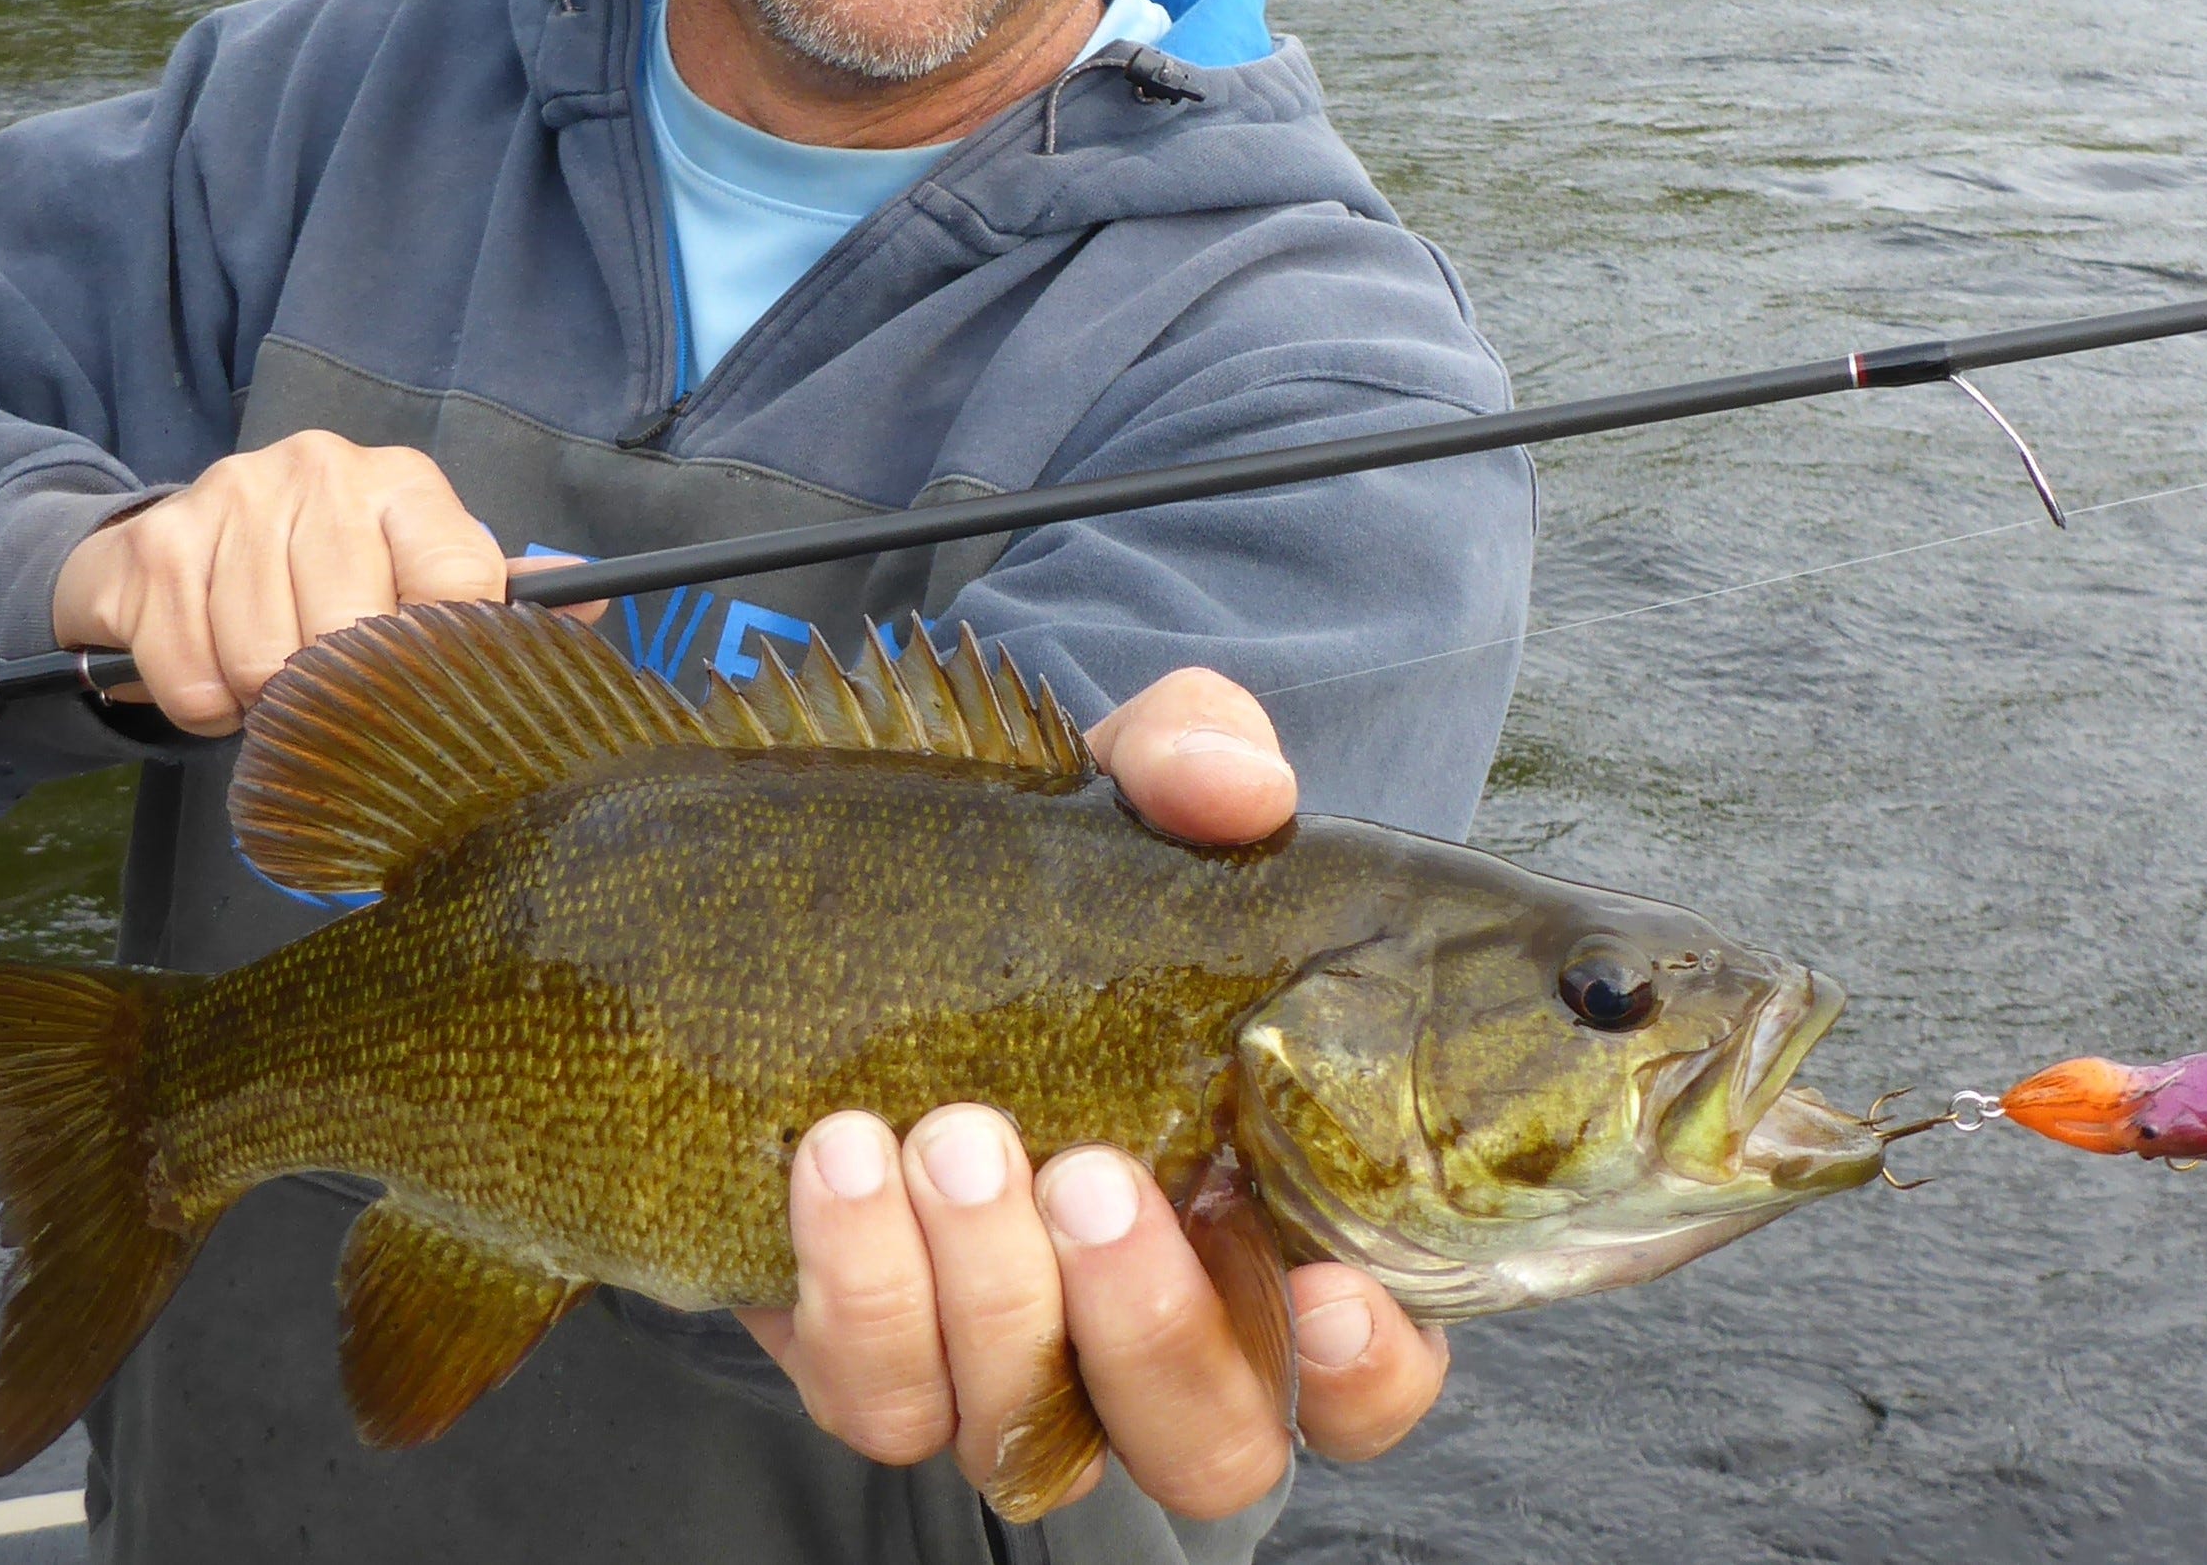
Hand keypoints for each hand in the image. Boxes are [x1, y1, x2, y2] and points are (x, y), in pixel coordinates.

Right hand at [52, 431, 552, 734]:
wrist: (166, 554)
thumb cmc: (316, 575)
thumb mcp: (412, 572)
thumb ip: (493, 592)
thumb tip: (595, 599)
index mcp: (402, 482)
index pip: (456, 582)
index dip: (438, 659)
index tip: (418, 685)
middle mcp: (321, 470)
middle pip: (353, 635)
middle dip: (339, 692)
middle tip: (326, 692)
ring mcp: (232, 497)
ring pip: (265, 664)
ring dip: (265, 704)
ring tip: (268, 679)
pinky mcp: (157, 545)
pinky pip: (193, 679)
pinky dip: (203, 705)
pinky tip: (212, 672)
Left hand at [736, 671, 1453, 1516]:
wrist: (861, 912)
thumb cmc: (1062, 881)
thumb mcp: (1132, 792)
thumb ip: (1198, 759)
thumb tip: (1234, 785)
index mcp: (1274, 1230)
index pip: (1372, 1378)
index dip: (1366, 1368)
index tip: (1327, 1287)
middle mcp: (1153, 1334)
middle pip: (1205, 1448)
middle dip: (1147, 1327)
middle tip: (1091, 1172)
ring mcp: (1011, 1362)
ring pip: (1029, 1438)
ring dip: (991, 1297)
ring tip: (948, 1131)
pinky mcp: (873, 1355)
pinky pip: (874, 1393)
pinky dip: (858, 1286)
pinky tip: (835, 1154)